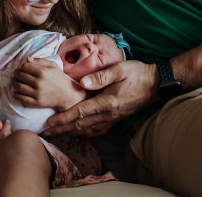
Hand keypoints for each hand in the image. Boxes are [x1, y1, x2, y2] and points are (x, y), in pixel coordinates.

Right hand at [0, 120, 11, 158]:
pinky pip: (1, 146)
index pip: (4, 134)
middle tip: (6, 123)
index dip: (7, 126)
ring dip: (6, 135)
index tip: (6, 121)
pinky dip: (3, 140)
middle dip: (8, 130)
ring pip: (4, 143)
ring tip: (4, 129)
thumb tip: (0, 124)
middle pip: (6, 139)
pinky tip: (0, 137)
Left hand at [13, 57, 86, 110]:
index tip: (21, 68)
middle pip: (21, 76)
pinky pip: (23, 98)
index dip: (21, 66)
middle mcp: (39, 82)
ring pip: (19, 87)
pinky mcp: (37, 102)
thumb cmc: (60, 78)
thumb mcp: (53, 66)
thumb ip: (41, 61)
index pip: (25, 67)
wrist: (67, 95)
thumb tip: (28, 59)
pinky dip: (16, 95)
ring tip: (14, 81)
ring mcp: (37, 93)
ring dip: (14, 83)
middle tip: (16, 74)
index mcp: (42, 72)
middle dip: (16, 74)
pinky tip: (14, 92)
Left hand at [41, 60, 158, 136]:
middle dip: (61, 129)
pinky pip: (97, 129)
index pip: (79, 113)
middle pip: (80, 125)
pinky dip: (85, 131)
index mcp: (106, 102)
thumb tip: (81, 82)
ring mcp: (112, 118)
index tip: (49, 122)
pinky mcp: (116, 118)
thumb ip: (100, 77)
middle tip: (46, 132)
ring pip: (87, 129)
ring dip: (71, 131)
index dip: (62, 119)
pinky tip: (79, 130)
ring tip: (57, 132)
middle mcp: (108, 114)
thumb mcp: (119, 70)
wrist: (156, 84)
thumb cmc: (137, 74)